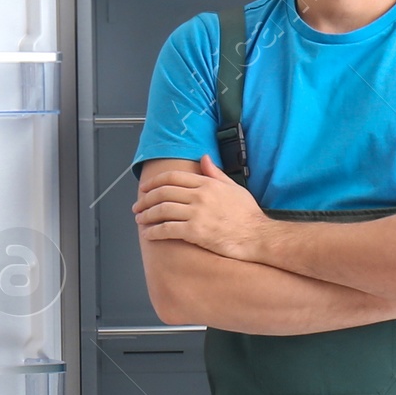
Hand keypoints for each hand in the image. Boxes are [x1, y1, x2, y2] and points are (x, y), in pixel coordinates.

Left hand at [133, 153, 271, 260]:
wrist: (257, 235)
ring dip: (147, 215)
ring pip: (162, 210)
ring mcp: (197, 213)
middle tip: (137, 206)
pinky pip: (168, 229)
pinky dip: (154, 231)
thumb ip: (216, 174)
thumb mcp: (234, 187)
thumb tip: (204, 159)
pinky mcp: (195, 232)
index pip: (173, 177)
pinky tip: (148, 234)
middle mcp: (199, 195)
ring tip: (140, 220)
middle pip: (163, 193)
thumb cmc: (248, 215)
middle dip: (146, 199)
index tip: (145, 188)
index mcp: (207, 183)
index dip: (155, 182)